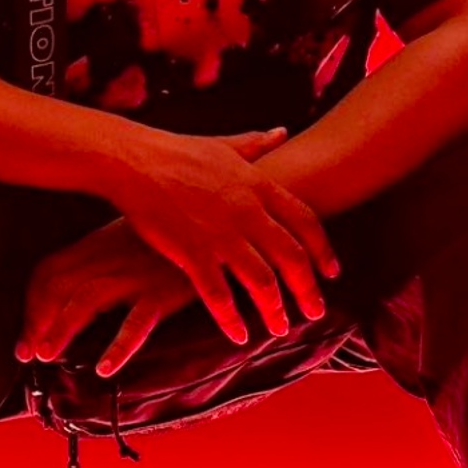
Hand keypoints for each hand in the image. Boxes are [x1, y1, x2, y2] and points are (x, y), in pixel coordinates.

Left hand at [16, 219, 195, 377]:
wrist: (224, 224)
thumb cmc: (180, 233)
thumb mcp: (137, 237)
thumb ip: (110, 255)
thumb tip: (85, 287)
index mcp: (101, 242)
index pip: (49, 269)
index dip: (31, 302)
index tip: (27, 332)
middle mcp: (112, 256)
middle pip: (57, 286)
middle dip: (35, 321)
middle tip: (28, 354)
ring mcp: (136, 274)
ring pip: (84, 301)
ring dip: (60, 329)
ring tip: (48, 355)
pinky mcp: (165, 292)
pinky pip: (135, 322)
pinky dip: (118, 347)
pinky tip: (105, 368)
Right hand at [99, 127, 338, 347]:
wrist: (135, 161)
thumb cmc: (177, 151)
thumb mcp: (224, 144)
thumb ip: (256, 144)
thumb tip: (281, 132)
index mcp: (259, 185)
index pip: (306, 221)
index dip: (324, 250)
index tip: (332, 272)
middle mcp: (247, 212)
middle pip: (292, 258)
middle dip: (308, 290)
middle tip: (315, 312)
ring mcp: (221, 234)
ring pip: (262, 282)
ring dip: (275, 310)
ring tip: (280, 328)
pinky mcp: (192, 253)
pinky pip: (219, 296)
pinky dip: (232, 319)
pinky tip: (239, 335)